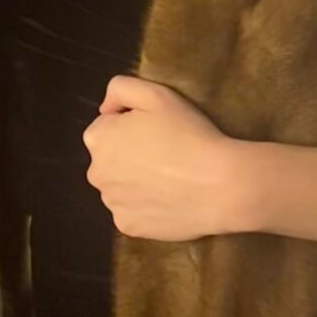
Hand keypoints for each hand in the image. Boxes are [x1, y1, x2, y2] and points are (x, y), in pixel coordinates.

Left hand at [82, 76, 243, 241]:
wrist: (219, 184)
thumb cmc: (188, 134)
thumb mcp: (155, 94)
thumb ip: (120, 88)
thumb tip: (105, 109)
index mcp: (97, 139)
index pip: (106, 127)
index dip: (132, 126)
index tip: (157, 131)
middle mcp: (96, 173)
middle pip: (110, 159)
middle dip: (128, 155)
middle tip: (165, 153)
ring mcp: (112, 204)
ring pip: (120, 188)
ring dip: (135, 182)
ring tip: (170, 178)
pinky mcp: (128, 227)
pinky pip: (133, 213)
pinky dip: (146, 207)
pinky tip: (169, 199)